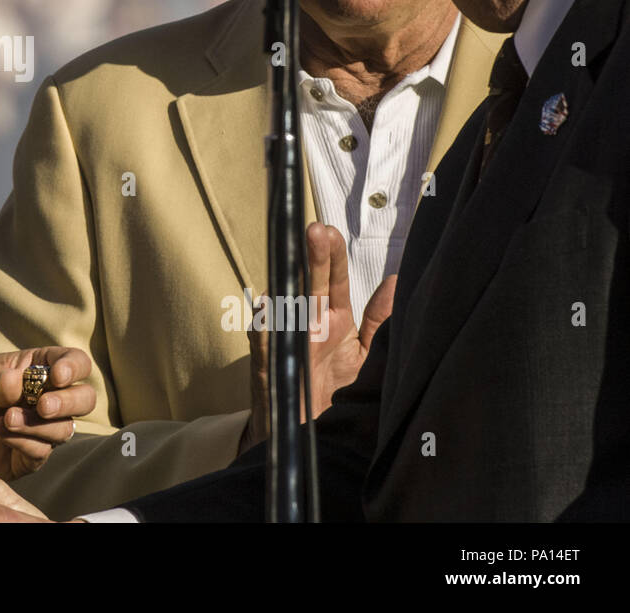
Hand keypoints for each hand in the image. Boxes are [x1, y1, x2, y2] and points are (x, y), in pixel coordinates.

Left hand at [0, 347, 93, 479]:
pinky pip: (41, 452)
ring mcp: (41, 428)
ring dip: (39, 425)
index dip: (74, 368)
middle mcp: (47, 396)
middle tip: (43, 406)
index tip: (57, 377)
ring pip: (65, 428)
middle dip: (69, 402)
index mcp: (39, 367)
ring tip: (6, 418)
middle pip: (84, 398)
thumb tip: (16, 384)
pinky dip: (23, 442)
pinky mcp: (29, 455)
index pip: (74, 362)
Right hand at [242, 222, 395, 451]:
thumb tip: (396, 282)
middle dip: (313, 258)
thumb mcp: (363, 353)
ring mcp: (287, 342)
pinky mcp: (270, 364)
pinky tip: (266, 311)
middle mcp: (308, 325)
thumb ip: (379, 321)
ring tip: (293, 264)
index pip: (334, 280)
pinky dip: (264, 327)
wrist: (304, 429)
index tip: (330, 230)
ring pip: (285, 307)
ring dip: (287, 286)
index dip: (333, 256)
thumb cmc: (332, 388)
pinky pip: (265, 343)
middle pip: (311, 284)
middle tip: (315, 232)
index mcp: (332, 319)